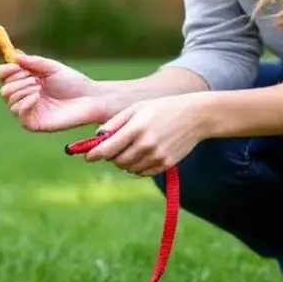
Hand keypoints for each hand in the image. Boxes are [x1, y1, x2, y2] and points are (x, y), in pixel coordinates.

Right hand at [0, 52, 103, 132]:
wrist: (89, 99)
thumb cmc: (73, 82)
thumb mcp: (52, 67)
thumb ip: (33, 62)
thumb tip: (13, 55)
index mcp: (26, 80)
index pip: (3, 76)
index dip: (4, 70)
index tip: (14, 65)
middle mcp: (24, 95)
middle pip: (4, 89)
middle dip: (16, 81)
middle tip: (34, 79)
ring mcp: (28, 110)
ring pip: (9, 101)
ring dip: (21, 90)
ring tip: (39, 88)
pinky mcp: (34, 123)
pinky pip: (18, 115)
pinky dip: (23, 104)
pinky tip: (36, 97)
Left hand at [85, 94, 208, 174]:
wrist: (195, 116)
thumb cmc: (161, 108)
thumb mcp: (135, 109)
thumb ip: (114, 123)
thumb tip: (96, 138)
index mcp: (135, 129)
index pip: (107, 149)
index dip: (94, 155)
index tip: (87, 157)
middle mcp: (145, 145)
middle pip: (117, 161)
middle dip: (110, 157)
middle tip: (112, 148)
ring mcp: (157, 156)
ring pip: (129, 168)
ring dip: (123, 162)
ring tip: (129, 148)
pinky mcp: (166, 164)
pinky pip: (143, 173)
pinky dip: (137, 167)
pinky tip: (141, 154)